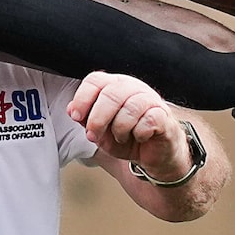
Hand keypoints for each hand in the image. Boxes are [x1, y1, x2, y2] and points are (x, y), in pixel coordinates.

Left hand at [68, 72, 188, 174]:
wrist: (154, 155)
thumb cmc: (128, 139)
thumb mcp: (100, 132)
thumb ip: (85, 119)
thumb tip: (71, 109)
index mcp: (114, 87)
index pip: (95, 80)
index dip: (83, 98)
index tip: (76, 117)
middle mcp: (132, 88)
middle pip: (111, 93)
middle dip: (97, 119)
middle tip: (93, 136)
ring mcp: (150, 99)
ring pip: (130, 108)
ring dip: (120, 129)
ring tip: (121, 137)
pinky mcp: (163, 115)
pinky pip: (148, 121)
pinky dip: (139, 134)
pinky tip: (140, 137)